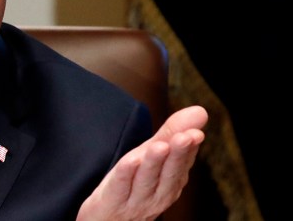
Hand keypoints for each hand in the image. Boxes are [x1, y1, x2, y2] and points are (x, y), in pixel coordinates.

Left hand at [76, 105, 207, 220]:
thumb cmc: (132, 187)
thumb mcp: (151, 158)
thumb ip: (171, 133)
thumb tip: (200, 110)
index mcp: (170, 182)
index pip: (182, 163)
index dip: (188, 147)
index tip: (196, 132)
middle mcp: (157, 193)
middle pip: (169, 173)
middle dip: (178, 154)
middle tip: (187, 136)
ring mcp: (135, 200)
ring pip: (146, 180)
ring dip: (154, 162)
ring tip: (160, 145)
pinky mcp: (112, 202)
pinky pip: (120, 186)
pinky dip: (126, 173)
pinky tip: (130, 160)